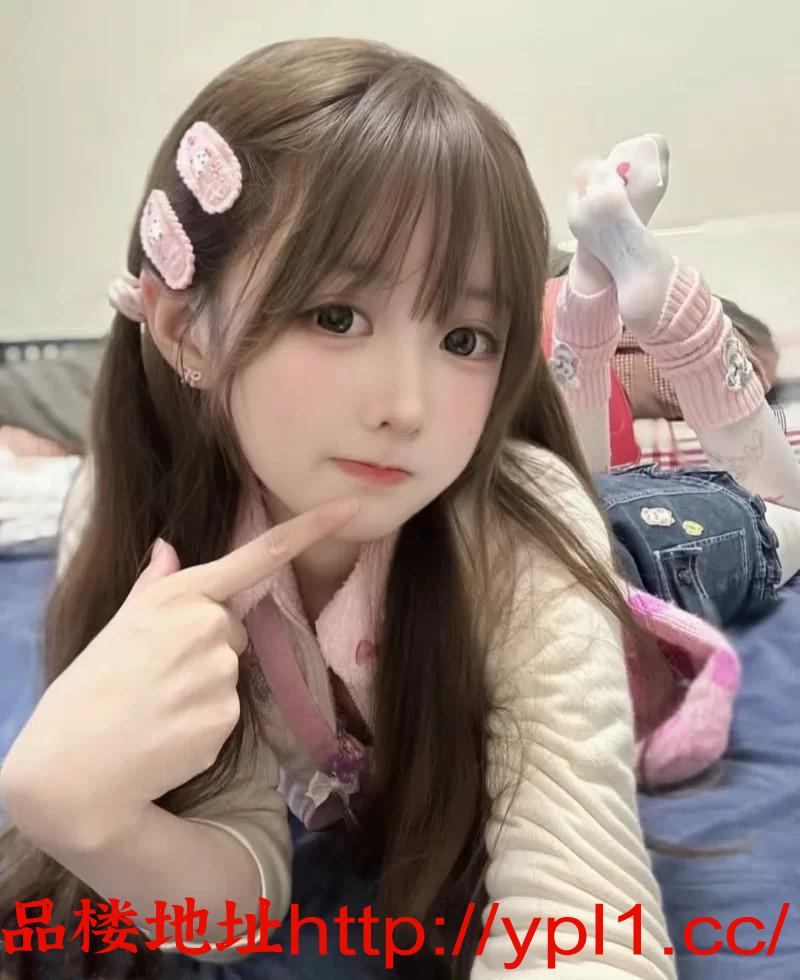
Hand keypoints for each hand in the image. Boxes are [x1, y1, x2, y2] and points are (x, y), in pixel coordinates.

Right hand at [0, 495, 360, 837]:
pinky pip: (228, 712)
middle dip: (208, 647)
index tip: (352, 509)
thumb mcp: (118, 625)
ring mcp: (220, 672)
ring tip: (159, 704)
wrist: (75, 767)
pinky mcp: (227, 717)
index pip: (259, 555)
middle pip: (235, 630)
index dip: (311, 529)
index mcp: (180, 595)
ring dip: (206, 687)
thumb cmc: (91, 688)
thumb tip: (168, 548)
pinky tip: (169, 731)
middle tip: (159, 674)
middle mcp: (207, 626)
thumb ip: (155, 585)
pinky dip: (205, 722)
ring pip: (231, 673)